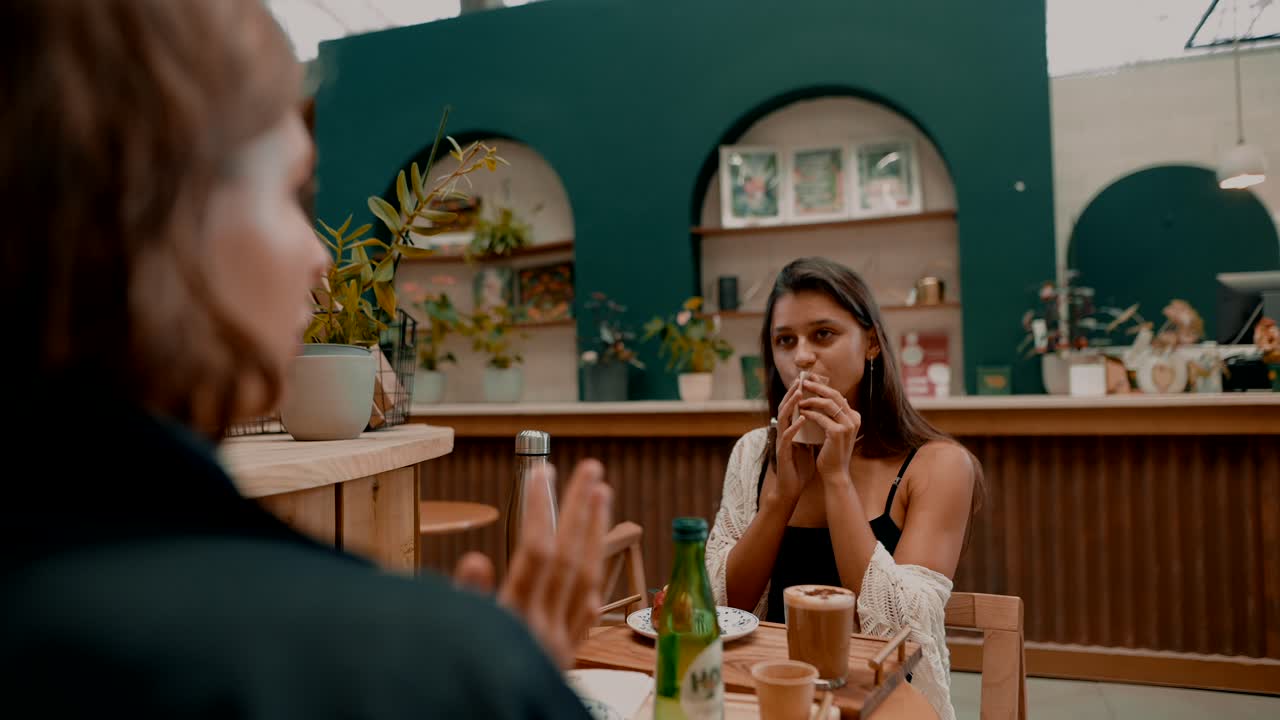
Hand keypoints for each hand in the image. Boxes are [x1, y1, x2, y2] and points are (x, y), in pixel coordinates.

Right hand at [452, 459, 611, 667]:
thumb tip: (475, 559)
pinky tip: (595, 567)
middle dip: (580, 509)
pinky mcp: (565, 661)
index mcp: (515, 619)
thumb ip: (468, 600)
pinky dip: (592, 585)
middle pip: (568, 557)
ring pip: (586, 580)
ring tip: (601, 496)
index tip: (542, 473)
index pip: (536, 552)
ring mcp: (560, 644)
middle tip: (590, 469)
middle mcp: (544, 628)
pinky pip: (587, 614)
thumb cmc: (467, 684)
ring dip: (595, 534)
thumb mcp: (455, 641)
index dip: (540, 509)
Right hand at [766, 376, 813, 506]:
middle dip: (791, 394)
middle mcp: (783, 434)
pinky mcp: (783, 453)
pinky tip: (802, 419)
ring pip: (783, 419)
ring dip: (791, 406)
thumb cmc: (799, 468)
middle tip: (799, 381)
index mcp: (789, 432)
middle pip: (785, 409)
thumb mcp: (807, 446)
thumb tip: (820, 420)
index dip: (796, 395)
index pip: (792, 409)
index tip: (804, 382)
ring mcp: (781, 442)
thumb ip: (809, 433)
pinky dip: (794, 427)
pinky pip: (787, 437)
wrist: (791, 488)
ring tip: (799, 394)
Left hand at [798, 378, 860, 481]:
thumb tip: (822, 397)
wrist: (835, 472)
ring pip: (828, 404)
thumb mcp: (834, 430)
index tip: (810, 379)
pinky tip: (801, 412)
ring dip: (811, 400)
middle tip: (803, 382)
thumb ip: (832, 415)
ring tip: (799, 399)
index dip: (823, 386)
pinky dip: (810, 414)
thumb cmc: (832, 452)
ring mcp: (848, 425)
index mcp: (854, 416)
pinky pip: (821, 418)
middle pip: (834, 395)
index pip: (838, 395)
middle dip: (817, 387)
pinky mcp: (838, 433)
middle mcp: (854, 419)